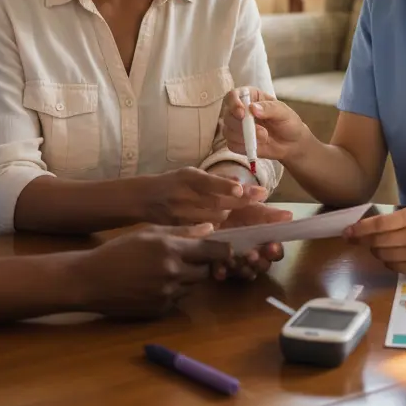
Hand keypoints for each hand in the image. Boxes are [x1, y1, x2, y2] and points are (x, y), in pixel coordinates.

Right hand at [76, 224, 231, 317]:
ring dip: (187, 279)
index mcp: (171, 249)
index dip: (222, 250)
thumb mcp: (148, 233)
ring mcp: (167, 294)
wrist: (91, 280)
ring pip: (192, 286)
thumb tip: (210, 228)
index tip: (225, 249)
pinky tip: (154, 284)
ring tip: (165, 269)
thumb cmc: (119, 250)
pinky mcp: (161, 310)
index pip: (212, 251)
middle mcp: (173, 273)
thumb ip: (181, 231)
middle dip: (202, 265)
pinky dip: (173, 292)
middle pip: (205, 271)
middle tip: (189, 258)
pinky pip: (177, 299)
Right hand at [139, 167, 266, 225]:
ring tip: (237, 213)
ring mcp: (181, 215)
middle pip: (218, 203)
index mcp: (188, 178)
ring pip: (215, 219)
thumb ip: (214, 179)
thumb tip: (239, 181)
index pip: (209, 183)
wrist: (142, 199)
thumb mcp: (189, 173)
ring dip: (231, 216)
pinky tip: (223, 231)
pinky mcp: (180, 229)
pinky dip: (217, 230)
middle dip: (242, 202)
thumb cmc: (171, 183)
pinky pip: (204, 232)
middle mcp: (185, 196)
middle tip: (263, 200)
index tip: (242, 188)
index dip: (225, 186)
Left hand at [210, 201, 291, 280]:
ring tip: (234, 259)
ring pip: (244, 272)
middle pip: (262, 266)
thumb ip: (270, 214)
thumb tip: (290, 215)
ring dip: (241, 268)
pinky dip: (222, 272)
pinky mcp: (219, 265)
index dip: (275, 251)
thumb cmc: (238, 210)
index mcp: (264, 242)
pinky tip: (220, 268)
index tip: (272, 246)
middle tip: (252, 255)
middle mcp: (254, 255)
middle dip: (258, 262)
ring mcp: (237, 262)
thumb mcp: (253, 208)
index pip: (275, 252)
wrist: (213, 209)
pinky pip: (222, 274)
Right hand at [220, 88, 305, 161]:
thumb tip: (252, 108)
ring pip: (228, 131)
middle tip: (262, 132)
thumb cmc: (288, 123)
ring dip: (245, 137)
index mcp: (250, 96)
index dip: (234, 104)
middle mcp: (240, 110)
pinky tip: (256, 145)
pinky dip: (243, 146)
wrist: (291, 143)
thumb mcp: (283, 112)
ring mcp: (236, 126)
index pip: (232, 96)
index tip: (242, 113)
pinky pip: (231, 144)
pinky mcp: (236, 141)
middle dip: (242, 126)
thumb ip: (269, 108)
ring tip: (264, 138)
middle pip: (228, 115)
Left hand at [343, 206, 405, 276]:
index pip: (379, 225)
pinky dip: (388, 262)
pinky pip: (393, 267)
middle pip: (378, 241)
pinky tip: (393, 255)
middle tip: (357, 240)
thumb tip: (362, 228)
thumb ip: (392, 220)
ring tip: (380, 246)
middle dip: (364, 241)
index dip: (360, 229)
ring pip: (383, 256)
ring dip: (376, 251)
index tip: (347, 232)